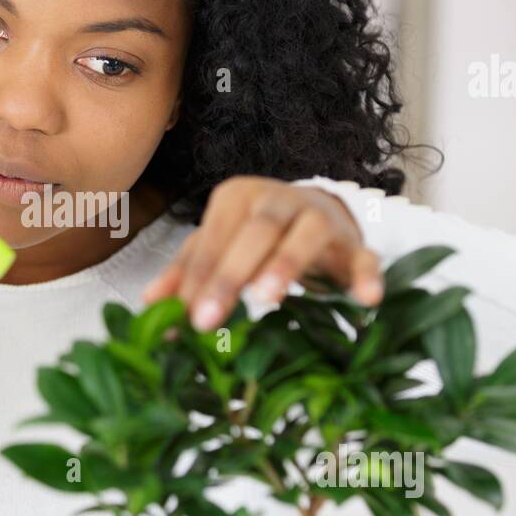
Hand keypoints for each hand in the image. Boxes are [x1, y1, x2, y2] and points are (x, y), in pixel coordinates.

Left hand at [142, 177, 383, 329]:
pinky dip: (366, 274)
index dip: (198, 278)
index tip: (183, 317)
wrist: (317, 214)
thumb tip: (149, 304)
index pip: (214, 239)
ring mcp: (320, 217)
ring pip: (306, 235)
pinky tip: (366, 298)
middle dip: (230, 275)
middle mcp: (279, 199)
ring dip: (287, 264)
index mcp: (238, 197)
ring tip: (268, 299)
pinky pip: (363, 256)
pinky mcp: (354, 241)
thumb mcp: (219, 245)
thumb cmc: (256, 235)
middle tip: (208, 318)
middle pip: (255, 232)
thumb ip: (187, 271)